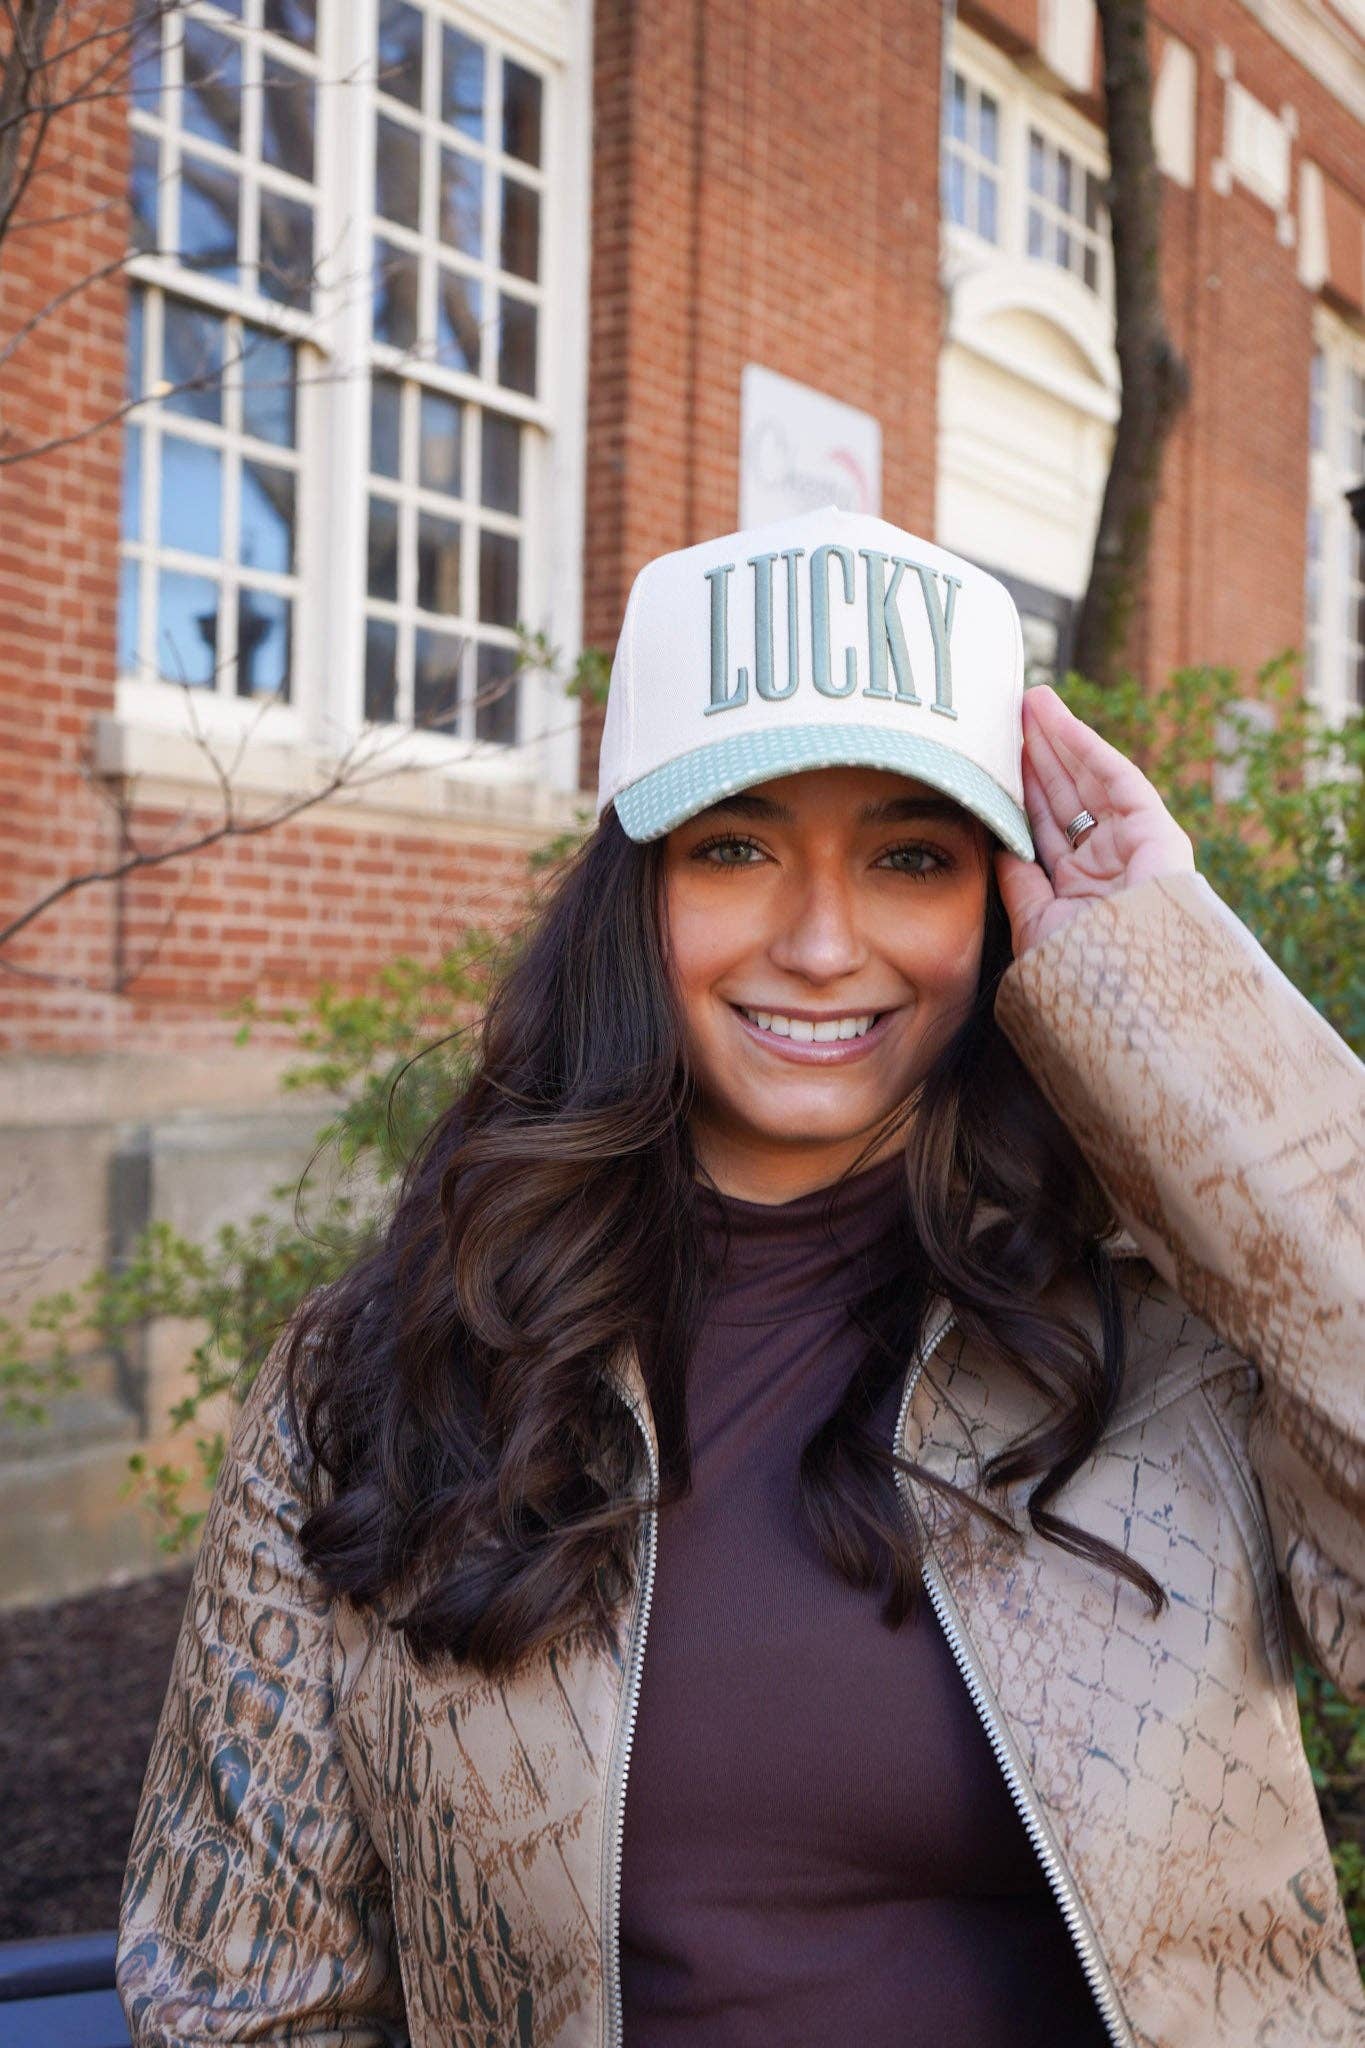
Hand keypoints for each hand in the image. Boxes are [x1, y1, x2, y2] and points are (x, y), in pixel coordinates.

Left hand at [994, 684, 1195, 957]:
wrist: (1130, 993)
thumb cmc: (1081, 974)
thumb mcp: (1036, 923)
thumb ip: (1019, 881)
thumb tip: (995, 839)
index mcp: (1079, 892)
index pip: (1044, 829)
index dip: (1020, 792)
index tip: (990, 759)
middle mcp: (1107, 866)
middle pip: (1065, 798)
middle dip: (1037, 756)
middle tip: (1006, 716)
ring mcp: (1133, 848)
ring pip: (1088, 782)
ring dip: (1058, 740)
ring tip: (1028, 703)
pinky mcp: (1158, 832)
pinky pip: (1117, 780)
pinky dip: (1087, 748)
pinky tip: (1058, 722)